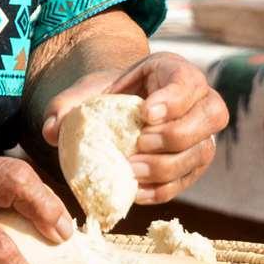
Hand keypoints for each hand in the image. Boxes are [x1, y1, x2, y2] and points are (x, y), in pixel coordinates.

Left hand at [40, 52, 227, 204]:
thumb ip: (67, 106)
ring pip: (202, 152)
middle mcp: (201, 100)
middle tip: (139, 143)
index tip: (145, 113)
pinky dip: (162, 189)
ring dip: (167, 166)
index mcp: (177, 72)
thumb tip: (53, 130)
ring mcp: (203, 135)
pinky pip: (188, 180)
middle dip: (174, 134)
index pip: (188, 81)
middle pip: (210, 117)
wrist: (120, 115)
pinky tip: (136, 191)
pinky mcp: (195, 165)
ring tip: (132, 170)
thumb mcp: (88, 93)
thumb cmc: (108, 99)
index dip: (172, 99)